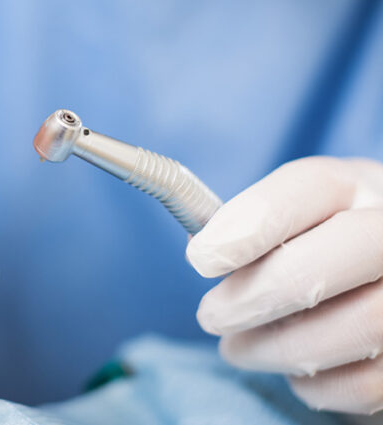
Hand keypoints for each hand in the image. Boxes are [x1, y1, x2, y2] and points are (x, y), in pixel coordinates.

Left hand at [186, 157, 382, 413]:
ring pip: (355, 326)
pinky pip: (365, 382)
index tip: (202, 258)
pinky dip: (315, 383)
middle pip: (328, 263)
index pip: (313, 186)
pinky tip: (293, 370)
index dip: (251, 222)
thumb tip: (203, 251)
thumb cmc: (333, 248)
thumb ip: (257, 225)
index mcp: (366, 187)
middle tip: (211, 316)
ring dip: (274, 347)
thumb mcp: (305, 217)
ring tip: (238, 347)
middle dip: (254, 298)